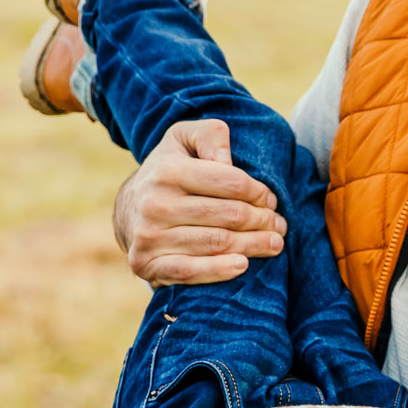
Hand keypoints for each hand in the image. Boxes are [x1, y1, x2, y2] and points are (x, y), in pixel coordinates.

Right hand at [114, 119, 286, 286]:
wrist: (129, 209)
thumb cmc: (169, 170)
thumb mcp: (185, 139)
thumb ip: (210, 136)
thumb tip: (227, 162)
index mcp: (168, 171)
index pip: (232, 183)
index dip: (260, 193)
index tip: (270, 200)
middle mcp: (155, 204)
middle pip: (230, 216)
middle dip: (263, 221)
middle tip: (279, 225)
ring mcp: (149, 237)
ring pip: (218, 243)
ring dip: (254, 245)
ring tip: (274, 243)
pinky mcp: (146, 264)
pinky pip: (190, 271)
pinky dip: (220, 271)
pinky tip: (243, 265)